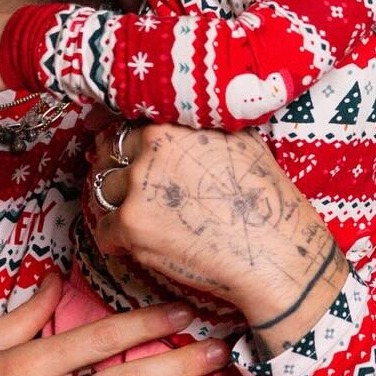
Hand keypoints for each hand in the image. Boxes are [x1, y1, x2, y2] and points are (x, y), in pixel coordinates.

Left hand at [89, 122, 345, 353]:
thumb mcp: (241, 141)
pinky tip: (139, 245)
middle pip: (109, 156)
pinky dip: (117, 241)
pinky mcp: (131, 227)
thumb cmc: (265, 200)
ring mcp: (136, 188)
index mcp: (171, 126)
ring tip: (139, 220)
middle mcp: (148, 150)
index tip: (130, 158)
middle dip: (116, 172)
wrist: (272, 252)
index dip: (129, 145)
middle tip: (130, 191)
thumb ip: (203, 129)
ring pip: (103, 193)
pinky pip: (104, 231)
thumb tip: (191, 123)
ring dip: (116, 206)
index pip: (129, 128)